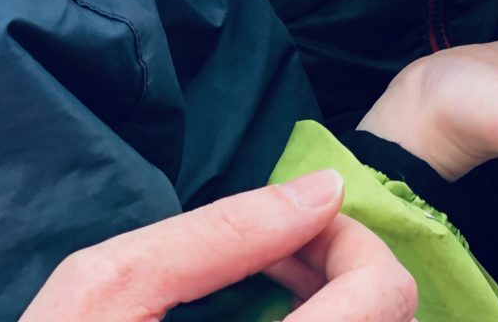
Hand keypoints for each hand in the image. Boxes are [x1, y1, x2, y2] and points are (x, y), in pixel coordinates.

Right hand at [21, 170, 416, 321]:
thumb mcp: (107, 290)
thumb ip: (223, 233)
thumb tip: (323, 188)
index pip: (383, 297)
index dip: (352, 242)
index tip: (295, 229)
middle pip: (391, 321)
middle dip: (346, 270)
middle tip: (280, 254)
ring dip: (343, 304)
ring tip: (275, 286)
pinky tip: (271, 321)